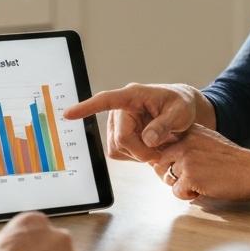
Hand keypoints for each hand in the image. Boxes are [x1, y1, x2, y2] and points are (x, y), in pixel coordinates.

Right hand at [64, 83, 204, 162]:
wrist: (181, 111)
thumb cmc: (181, 105)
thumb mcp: (180, 113)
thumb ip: (165, 124)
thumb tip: (147, 139)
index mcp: (133, 95)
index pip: (106, 100)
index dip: (87, 108)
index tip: (68, 114)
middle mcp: (121, 108)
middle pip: (121, 139)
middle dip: (141, 150)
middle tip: (161, 151)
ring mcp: (118, 123)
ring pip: (117, 148)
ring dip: (138, 153)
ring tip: (157, 145)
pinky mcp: (118, 136)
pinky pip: (118, 153)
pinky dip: (134, 155)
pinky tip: (147, 148)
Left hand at [156, 125, 249, 201]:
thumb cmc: (235, 161)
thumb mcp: (210, 143)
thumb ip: (191, 146)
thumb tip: (168, 161)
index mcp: (190, 130)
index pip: (164, 145)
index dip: (170, 160)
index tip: (184, 167)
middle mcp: (185, 140)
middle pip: (161, 162)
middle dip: (172, 174)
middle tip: (191, 179)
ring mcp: (186, 157)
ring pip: (168, 177)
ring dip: (182, 185)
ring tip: (201, 183)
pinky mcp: (189, 175)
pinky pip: (176, 191)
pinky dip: (188, 196)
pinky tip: (204, 190)